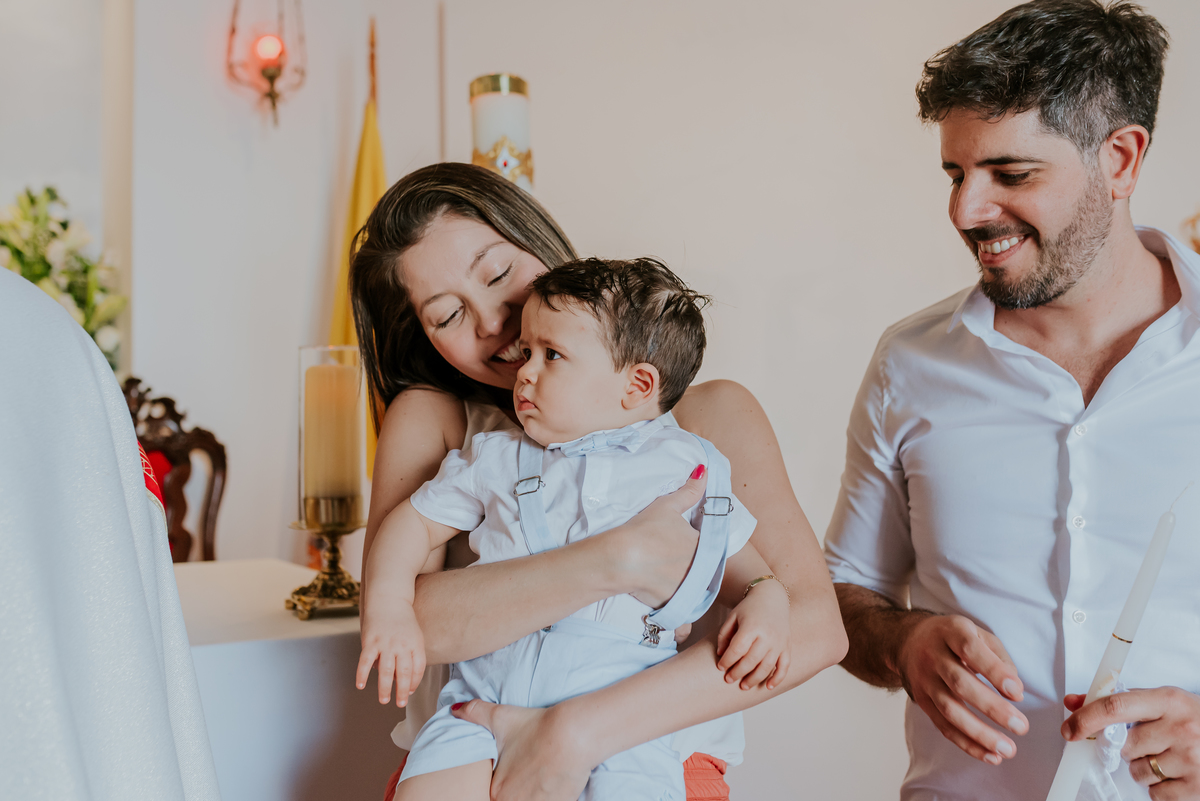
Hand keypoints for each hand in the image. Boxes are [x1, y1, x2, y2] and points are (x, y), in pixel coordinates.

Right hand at [356, 602, 424, 706]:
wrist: (389, 600)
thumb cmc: (403, 621)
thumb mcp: (414, 636)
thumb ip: (411, 656)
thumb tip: (399, 680)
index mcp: (416, 644)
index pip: (418, 668)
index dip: (415, 682)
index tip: (410, 692)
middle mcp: (402, 645)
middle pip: (404, 673)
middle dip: (402, 691)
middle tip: (400, 703)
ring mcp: (385, 643)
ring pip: (386, 671)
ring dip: (385, 688)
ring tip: (384, 700)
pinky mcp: (370, 641)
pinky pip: (365, 661)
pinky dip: (362, 674)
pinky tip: (360, 685)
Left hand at [451, 699, 593, 800]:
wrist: (575, 734)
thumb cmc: (538, 727)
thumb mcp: (501, 717)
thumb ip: (475, 713)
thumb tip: (454, 710)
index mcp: (497, 789)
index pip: (492, 796)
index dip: (502, 786)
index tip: (512, 774)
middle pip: (511, 800)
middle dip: (517, 792)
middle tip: (527, 776)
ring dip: (532, 795)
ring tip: (539, 781)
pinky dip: (548, 797)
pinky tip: (553, 785)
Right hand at [614, 464, 706, 608]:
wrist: (620, 559)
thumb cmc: (644, 530)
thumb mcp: (667, 506)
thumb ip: (689, 491)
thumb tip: (704, 471)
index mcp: (703, 546)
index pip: (713, 548)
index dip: (703, 548)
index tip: (690, 548)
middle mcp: (701, 570)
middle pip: (705, 571)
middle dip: (696, 570)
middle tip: (678, 566)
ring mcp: (688, 590)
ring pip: (696, 592)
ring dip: (689, 591)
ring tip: (671, 583)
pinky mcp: (674, 605)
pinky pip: (682, 615)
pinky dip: (678, 616)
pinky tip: (670, 612)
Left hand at [715, 579, 789, 689]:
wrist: (772, 597)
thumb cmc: (749, 608)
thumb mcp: (732, 617)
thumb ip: (724, 636)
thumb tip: (721, 655)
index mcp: (751, 626)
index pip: (737, 649)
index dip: (727, 661)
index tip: (720, 667)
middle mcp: (767, 635)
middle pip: (751, 661)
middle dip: (738, 672)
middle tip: (728, 679)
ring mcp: (779, 642)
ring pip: (767, 667)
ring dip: (754, 679)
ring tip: (743, 686)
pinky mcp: (787, 646)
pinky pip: (784, 666)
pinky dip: (777, 678)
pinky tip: (768, 687)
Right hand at [895, 614, 1028, 764]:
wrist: (907, 641)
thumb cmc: (952, 639)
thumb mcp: (976, 633)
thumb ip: (998, 657)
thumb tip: (1014, 692)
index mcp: (950, 632)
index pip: (970, 650)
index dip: (993, 671)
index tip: (1017, 692)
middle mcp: (932, 655)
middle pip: (960, 684)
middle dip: (992, 708)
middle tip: (1021, 726)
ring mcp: (924, 680)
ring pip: (950, 710)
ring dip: (980, 733)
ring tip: (1007, 749)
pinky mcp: (921, 701)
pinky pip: (943, 726)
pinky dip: (967, 744)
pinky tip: (990, 755)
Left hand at [1063, 687, 1199, 799]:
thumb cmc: (1195, 720)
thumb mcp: (1162, 702)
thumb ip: (1117, 702)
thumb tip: (1072, 703)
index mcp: (1169, 700)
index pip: (1115, 706)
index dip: (1086, 719)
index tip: (1070, 730)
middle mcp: (1181, 728)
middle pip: (1124, 745)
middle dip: (1126, 748)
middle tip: (1148, 742)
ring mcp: (1192, 759)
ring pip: (1137, 771)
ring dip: (1143, 768)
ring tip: (1168, 757)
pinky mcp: (1198, 788)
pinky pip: (1155, 794)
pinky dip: (1160, 788)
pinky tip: (1177, 774)